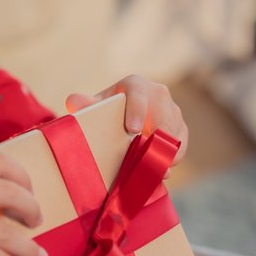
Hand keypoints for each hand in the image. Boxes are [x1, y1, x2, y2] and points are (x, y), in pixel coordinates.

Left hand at [65, 74, 188, 166]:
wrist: (119, 120)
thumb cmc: (105, 113)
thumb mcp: (94, 109)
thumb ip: (84, 104)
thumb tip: (74, 101)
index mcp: (135, 84)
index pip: (138, 93)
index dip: (137, 110)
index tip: (133, 130)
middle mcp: (158, 93)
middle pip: (162, 113)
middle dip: (155, 137)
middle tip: (145, 158)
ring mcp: (172, 110)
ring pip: (173, 130)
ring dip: (163, 151)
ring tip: (151, 169)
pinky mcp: (180, 127)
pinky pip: (180, 143)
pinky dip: (172, 158)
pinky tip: (160, 170)